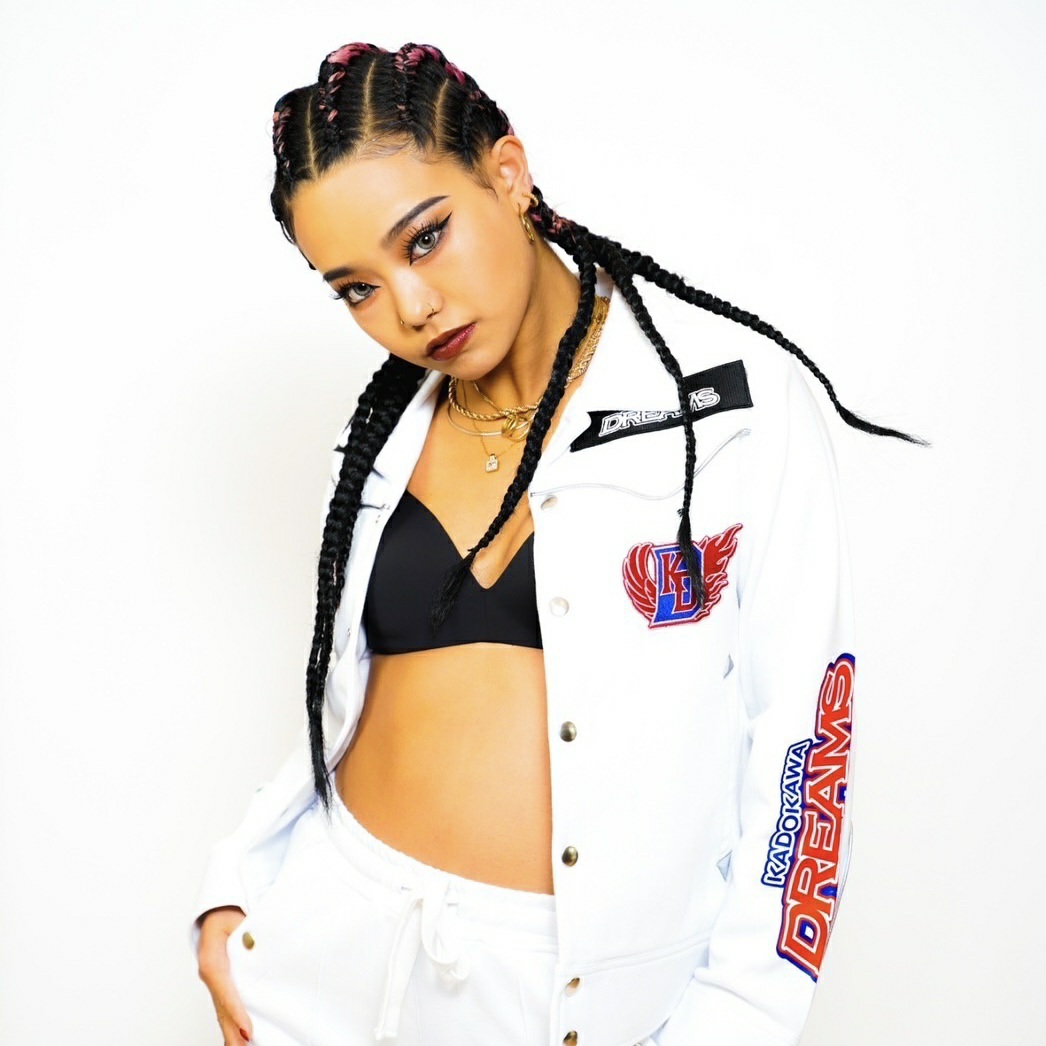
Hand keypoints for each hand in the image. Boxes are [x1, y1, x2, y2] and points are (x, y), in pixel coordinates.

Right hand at [196, 905, 252, 1043]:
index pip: (225, 989)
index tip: (247, 1029)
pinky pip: (226, 1005)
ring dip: (232, 1030)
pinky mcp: (222, 983)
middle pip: (222, 1008)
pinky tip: (238, 1036)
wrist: (217, 911)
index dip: (236, 1011)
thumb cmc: (226, 914)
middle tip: (246, 1045)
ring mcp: (215, 981)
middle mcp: (211, 974)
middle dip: (233, 1030)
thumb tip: (255, 946)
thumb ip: (247, 932)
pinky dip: (232, 1022)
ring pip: (223, 1011)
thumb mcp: (235, 918)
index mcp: (212, 958)